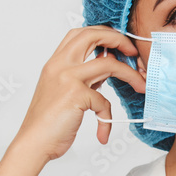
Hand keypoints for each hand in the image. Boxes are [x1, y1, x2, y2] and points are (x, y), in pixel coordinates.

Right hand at [15, 26, 145, 161]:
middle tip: (134, 52)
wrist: (33, 143)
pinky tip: (104, 131)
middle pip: (93, 35)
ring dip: (131, 75)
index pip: (81, 33)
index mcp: (55, 62)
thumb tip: (105, 65)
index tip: (119, 44)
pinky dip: (107, 118)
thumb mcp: (61, 90)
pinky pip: (104, 102)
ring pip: (109, 64)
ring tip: (142, 85)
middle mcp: (60, 65)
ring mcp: (67, 78)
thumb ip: (81, 75)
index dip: (104, 34)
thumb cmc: (47, 121)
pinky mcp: (76, 95)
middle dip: (119, 39)